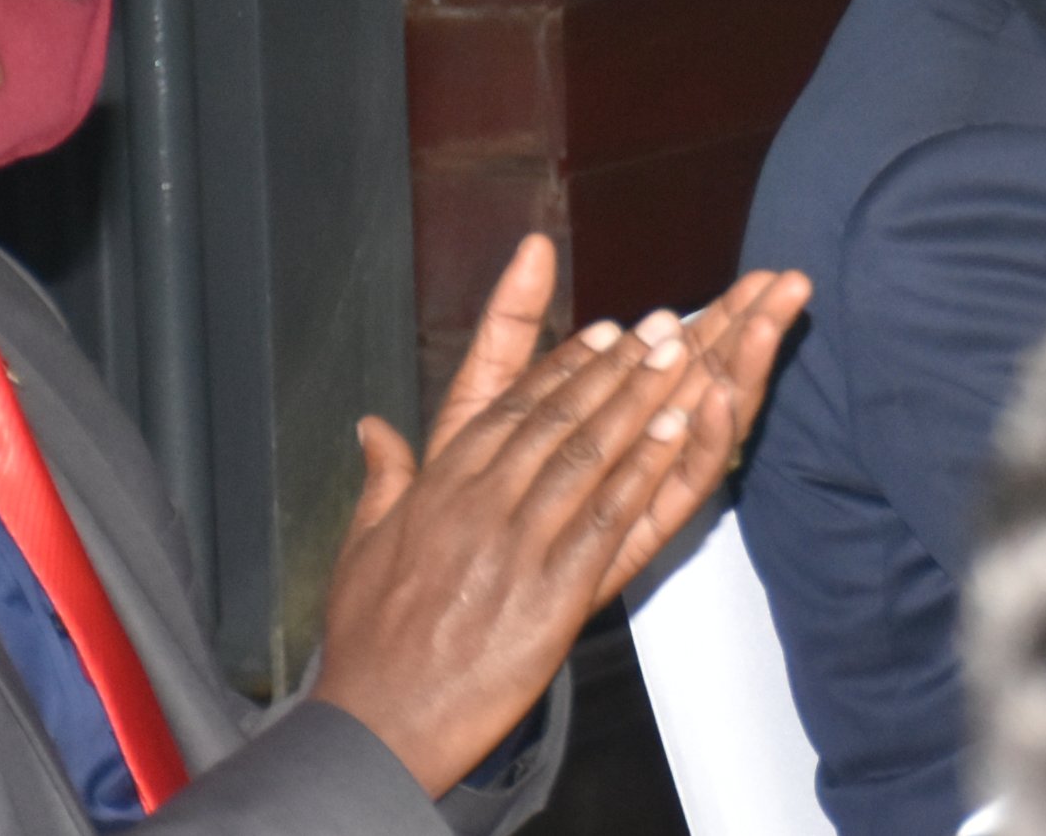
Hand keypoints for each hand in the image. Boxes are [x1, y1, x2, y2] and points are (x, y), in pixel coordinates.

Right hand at [310, 236, 809, 793]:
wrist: (380, 722)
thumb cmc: (369, 642)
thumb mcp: (360, 548)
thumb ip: (382, 479)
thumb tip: (373, 426)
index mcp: (439, 487)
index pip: (511, 407)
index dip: (564, 364)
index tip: (606, 330)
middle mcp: (481, 502)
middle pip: (560, 418)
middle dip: (617, 366)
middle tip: (664, 324)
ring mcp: (519, 543)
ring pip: (590, 453)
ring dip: (643, 399)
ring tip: (684, 356)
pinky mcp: (554, 589)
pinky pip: (610, 514)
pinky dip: (648, 468)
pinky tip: (681, 430)